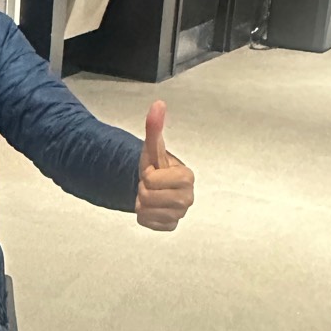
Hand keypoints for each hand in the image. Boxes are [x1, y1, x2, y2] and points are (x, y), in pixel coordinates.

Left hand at [136, 101, 193, 231]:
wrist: (152, 186)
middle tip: (151, 185)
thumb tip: (158, 103)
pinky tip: (152, 208)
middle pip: (147, 196)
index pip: (151, 180)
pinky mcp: (171, 226)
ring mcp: (180, 214)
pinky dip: (144, 216)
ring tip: (151, 195)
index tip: (155, 173)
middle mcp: (188, 197)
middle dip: (143, 190)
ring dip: (142, 203)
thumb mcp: (152, 147)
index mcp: (187, 177)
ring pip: (145, 211)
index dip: (147, 175)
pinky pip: (147, 223)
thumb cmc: (155, 166)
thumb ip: (154, 127)